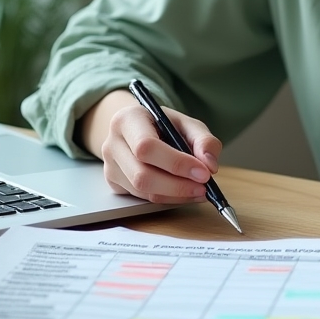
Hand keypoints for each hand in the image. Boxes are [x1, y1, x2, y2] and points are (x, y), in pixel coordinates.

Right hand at [86, 90, 221, 203]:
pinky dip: (167, 199)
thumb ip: (203, 140)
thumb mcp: (186, 123)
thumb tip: (210, 165)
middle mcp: (112, 143)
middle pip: (141, 175)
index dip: (176, 163)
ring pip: (142, 191)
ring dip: (175, 195)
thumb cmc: (163, 125)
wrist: (138, 129)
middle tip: (204, 187)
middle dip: (177, 185)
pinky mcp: (114, 184)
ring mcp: (109, 166)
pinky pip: (141, 198)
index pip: (146, 146)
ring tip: (199, 190)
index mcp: (127, 119)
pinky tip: (184, 192)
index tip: (203, 173)